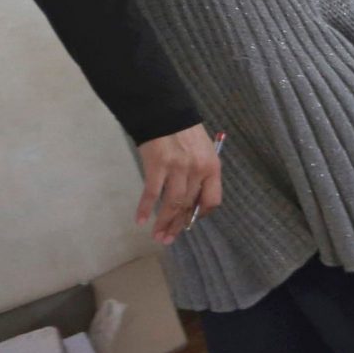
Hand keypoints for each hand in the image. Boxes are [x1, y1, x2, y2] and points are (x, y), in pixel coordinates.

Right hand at [135, 124, 222, 245]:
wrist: (166, 112)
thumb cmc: (185, 134)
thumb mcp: (203, 153)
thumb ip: (200, 175)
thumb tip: (191, 202)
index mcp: (212, 168)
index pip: (212, 200)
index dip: (200, 214)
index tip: (189, 222)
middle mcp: (197, 171)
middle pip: (188, 205)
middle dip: (178, 225)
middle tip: (167, 239)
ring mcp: (177, 169)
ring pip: (172, 203)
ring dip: (163, 222)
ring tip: (157, 235)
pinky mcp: (157, 166)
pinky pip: (152, 192)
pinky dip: (145, 208)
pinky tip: (141, 220)